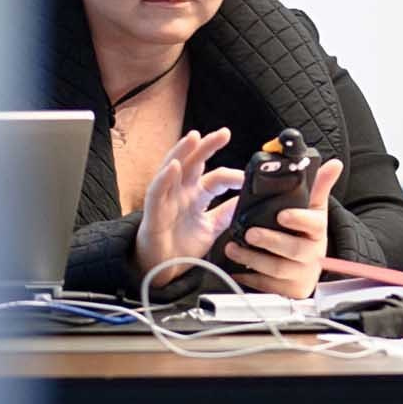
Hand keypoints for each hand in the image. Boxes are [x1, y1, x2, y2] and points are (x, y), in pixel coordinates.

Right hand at [134, 128, 242, 284]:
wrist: (161, 270)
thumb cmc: (181, 247)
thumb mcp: (211, 229)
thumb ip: (226, 214)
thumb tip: (248, 202)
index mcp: (196, 196)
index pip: (216, 178)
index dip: (232, 176)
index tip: (249, 179)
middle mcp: (182, 192)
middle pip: (195, 163)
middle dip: (208, 147)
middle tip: (224, 133)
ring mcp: (167, 199)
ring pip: (173, 168)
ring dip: (183, 152)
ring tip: (195, 137)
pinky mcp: (154, 211)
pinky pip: (157, 191)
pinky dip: (165, 178)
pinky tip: (174, 166)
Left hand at [223, 159, 345, 297]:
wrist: (309, 265)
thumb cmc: (306, 233)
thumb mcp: (313, 209)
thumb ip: (318, 186)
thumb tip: (334, 164)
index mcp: (317, 230)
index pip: (314, 224)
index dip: (298, 219)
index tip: (282, 215)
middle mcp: (312, 254)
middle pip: (293, 249)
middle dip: (270, 240)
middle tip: (249, 232)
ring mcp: (301, 274)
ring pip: (277, 269)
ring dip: (252, 258)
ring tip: (233, 248)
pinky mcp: (289, 290)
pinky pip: (269, 286)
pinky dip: (251, 278)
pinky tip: (237, 269)